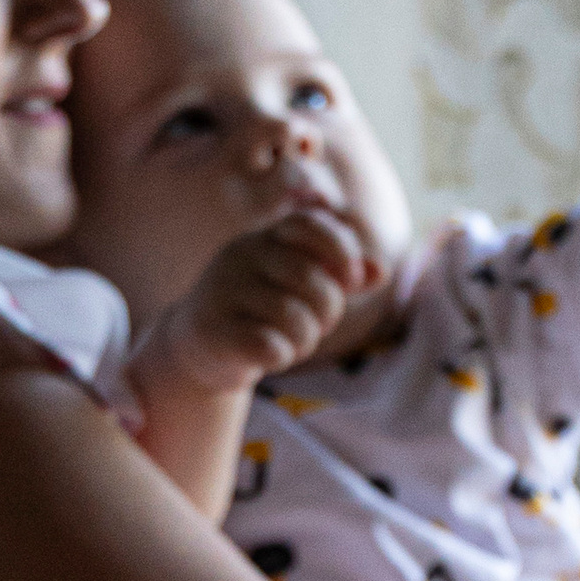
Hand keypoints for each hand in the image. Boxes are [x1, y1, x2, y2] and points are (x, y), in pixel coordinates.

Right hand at [146, 210, 373, 396]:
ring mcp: (223, 290)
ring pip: (295, 318)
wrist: (199, 344)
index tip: (353, 281)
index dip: (342, 250)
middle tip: (316, 324)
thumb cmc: (263, 310)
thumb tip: (380, 271)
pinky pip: (272, 346)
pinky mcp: (214, 330)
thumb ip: (342, 274)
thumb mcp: (303, 285)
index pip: (310, 223)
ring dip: (306, 340)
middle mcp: (241, 255)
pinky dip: (282, 357)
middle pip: (312, 280)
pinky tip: (270, 355)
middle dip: (329, 311)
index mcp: (266, 237)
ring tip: (291, 341)